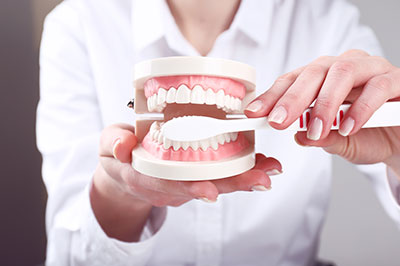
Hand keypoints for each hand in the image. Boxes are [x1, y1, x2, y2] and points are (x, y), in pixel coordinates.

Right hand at [91, 123, 281, 240]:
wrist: (125, 171)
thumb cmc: (120, 155)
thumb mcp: (108, 145)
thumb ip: (114, 143)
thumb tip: (122, 146)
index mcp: (145, 177)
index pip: (167, 184)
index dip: (188, 187)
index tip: (209, 191)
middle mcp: (170, 186)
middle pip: (203, 186)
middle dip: (232, 184)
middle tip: (261, 179)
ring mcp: (184, 184)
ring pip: (216, 182)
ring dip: (244, 177)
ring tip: (270, 169)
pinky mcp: (195, 177)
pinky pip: (219, 176)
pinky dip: (241, 170)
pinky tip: (263, 163)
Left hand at [245, 50, 399, 172]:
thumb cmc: (368, 135)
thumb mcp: (339, 142)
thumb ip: (321, 137)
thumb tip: (298, 136)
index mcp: (323, 78)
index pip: (293, 80)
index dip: (272, 96)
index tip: (254, 113)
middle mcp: (344, 68)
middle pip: (314, 72)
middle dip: (293, 98)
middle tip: (278, 122)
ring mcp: (370, 70)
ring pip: (343, 72)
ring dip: (325, 103)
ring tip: (316, 129)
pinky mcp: (395, 80)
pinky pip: (377, 87)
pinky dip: (360, 109)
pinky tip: (348, 127)